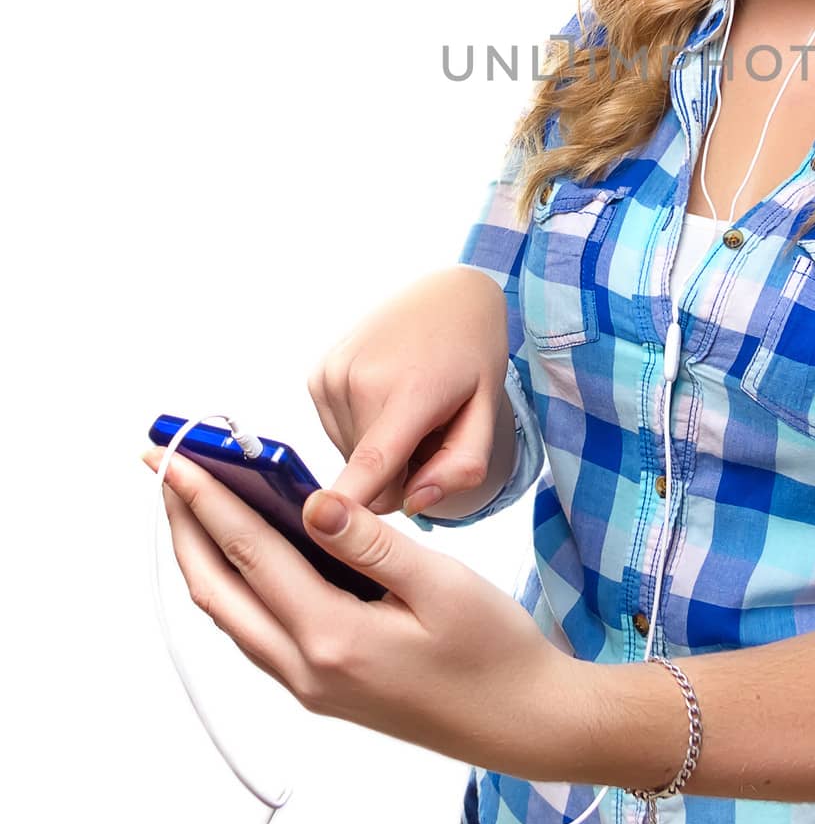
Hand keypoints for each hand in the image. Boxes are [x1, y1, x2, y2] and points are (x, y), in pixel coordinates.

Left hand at [141, 444, 576, 777]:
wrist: (521, 720)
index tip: (177, 456)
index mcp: (333, 638)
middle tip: (167, 469)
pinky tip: (247, 555)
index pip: (250, 554)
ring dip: (204, 557)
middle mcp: (307, 669)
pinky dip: (236, 587)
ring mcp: (311, 685)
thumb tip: (312, 500)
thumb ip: (369, 542)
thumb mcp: (440, 583)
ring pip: (231, 616)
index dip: (207, 499)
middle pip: (217, 591)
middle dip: (184, 526)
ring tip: (195, 503)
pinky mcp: (324, 688)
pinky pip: (257, 633)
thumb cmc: (493, 650)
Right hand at [307, 267, 510, 519]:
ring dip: (380, 450)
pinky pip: (337, 432)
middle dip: (400, 471)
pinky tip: (387, 396)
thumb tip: (412, 505)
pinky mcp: (317, 374)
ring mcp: (331, 375)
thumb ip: (460, 466)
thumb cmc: (473, 357)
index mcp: (409, 392)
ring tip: (409, 407)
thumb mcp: (487, 411)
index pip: (371, 464)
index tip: (321, 528)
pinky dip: (362, 429)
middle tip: (429, 427)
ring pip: (350, 458)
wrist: (448, 295)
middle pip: (370, 477)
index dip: (349, 504)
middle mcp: (359, 380)